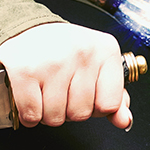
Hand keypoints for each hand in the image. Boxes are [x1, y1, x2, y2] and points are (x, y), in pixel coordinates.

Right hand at [0, 21, 132, 130]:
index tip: (87, 93)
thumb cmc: (65, 50)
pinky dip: (29, 114)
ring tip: (46, 91)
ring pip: (55, 118)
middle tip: (61, 89)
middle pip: (81, 114)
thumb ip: (115, 96)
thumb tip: (124, 121)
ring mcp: (53, 62)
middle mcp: (82, 52)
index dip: (96, 106)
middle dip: (69, 110)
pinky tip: (32, 96)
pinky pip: (32, 115)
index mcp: (105, 50)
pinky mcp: (25, 72)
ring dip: (48, 113)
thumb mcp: (98, 65)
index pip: (110, 104)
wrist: (28, 29)